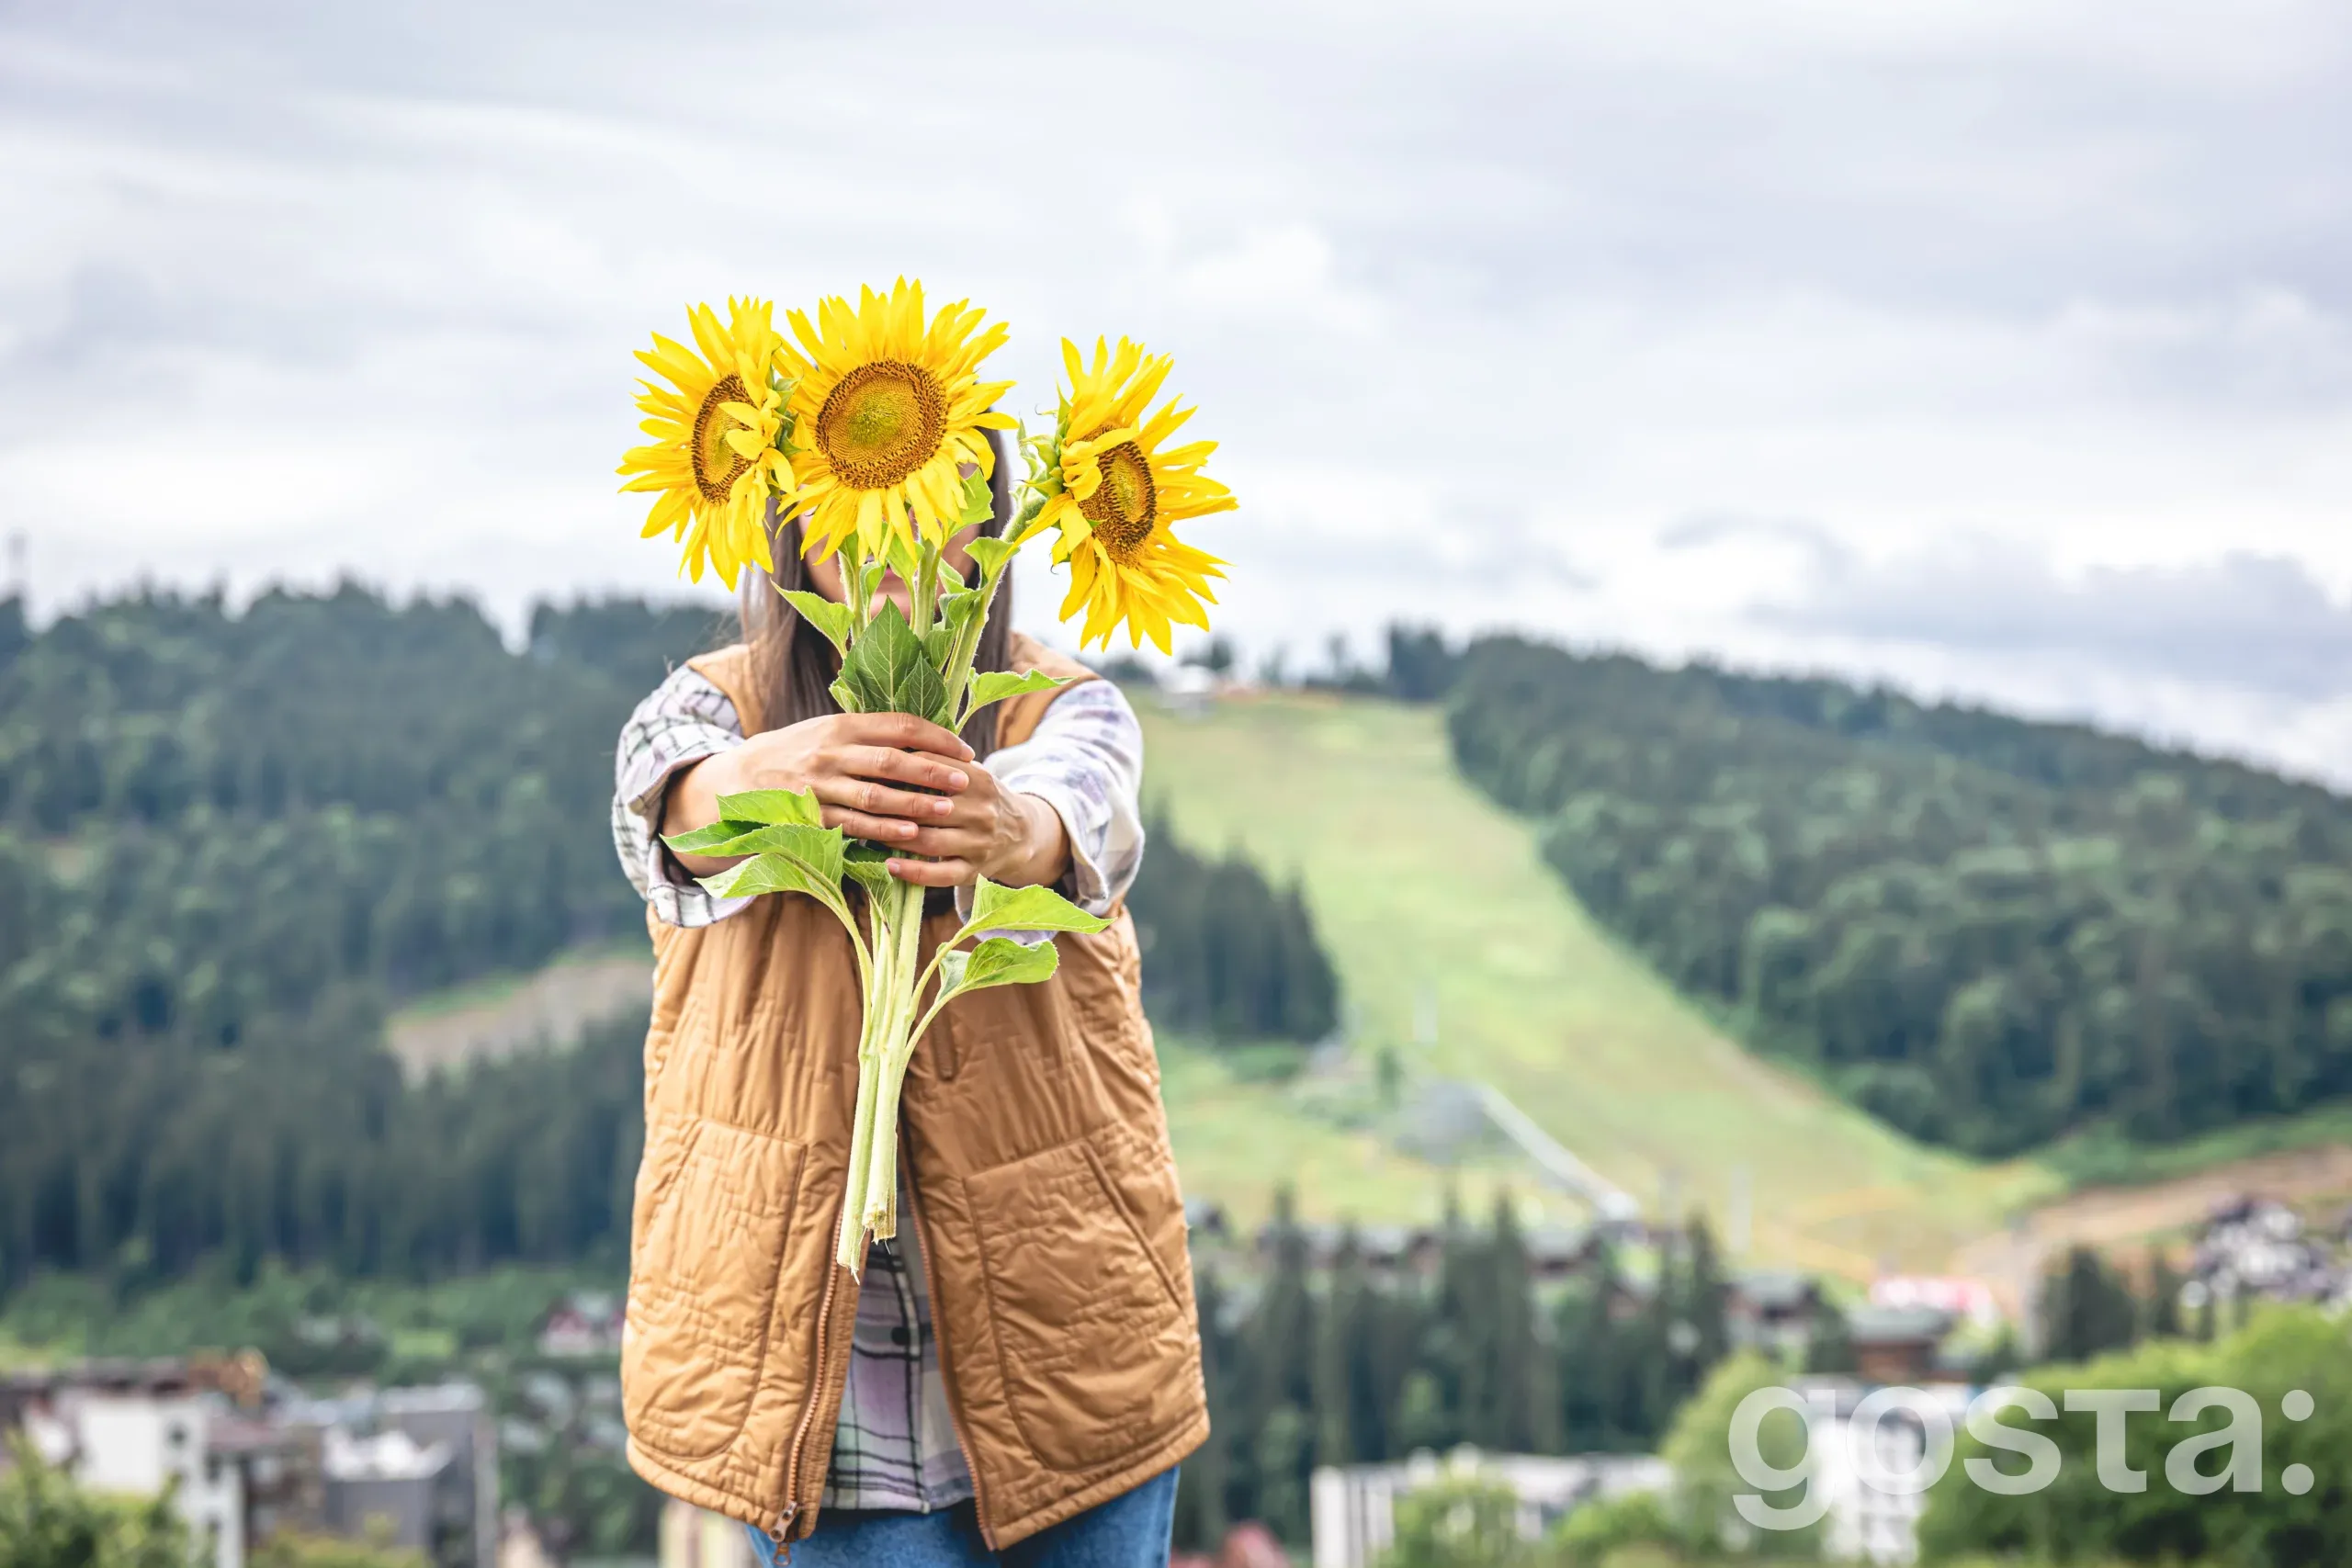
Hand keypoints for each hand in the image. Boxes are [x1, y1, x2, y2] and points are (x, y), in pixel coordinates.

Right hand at [664, 712, 975, 877]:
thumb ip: (869, 732)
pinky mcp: (810, 816)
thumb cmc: (798, 751)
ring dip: (915, 804)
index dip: (936, 737)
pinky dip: (884, 830)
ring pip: (876, 796)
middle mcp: (830, 752)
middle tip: (964, 781)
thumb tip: (925, 735)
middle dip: (932, 771)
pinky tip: (911, 835)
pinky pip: (854, 824)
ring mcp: (819, 786)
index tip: (964, 750)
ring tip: (947, 810)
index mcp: (841, 725)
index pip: (899, 726)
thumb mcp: (828, 730)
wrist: (740, 777)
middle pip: (891, 761)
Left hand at [880, 759, 1069, 890]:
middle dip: (891, 805)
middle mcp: (982, 811)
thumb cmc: (980, 797)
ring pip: (929, 841)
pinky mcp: (974, 871)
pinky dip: (914, 872)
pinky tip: (890, 866)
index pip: (933, 769)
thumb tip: (886, 745)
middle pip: (928, 807)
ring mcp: (979, 843)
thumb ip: (938, 760)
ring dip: (895, 837)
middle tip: (861, 801)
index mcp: (979, 780)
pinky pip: (940, 875)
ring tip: (868, 831)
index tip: (870, 768)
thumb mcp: (969, 773)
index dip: (899, 768)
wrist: (1021, 834)